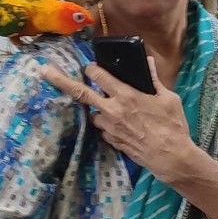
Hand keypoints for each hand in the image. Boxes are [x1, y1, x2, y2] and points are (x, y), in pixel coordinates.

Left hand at [41, 60, 194, 182]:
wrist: (170, 156)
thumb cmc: (173, 126)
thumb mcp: (168, 99)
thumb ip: (154, 80)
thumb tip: (148, 62)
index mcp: (126, 95)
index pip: (98, 75)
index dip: (92, 68)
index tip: (90, 66)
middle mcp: (112, 110)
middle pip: (79, 92)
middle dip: (60, 80)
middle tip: (44, 71)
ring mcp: (109, 127)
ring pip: (94, 113)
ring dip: (98, 109)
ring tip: (113, 109)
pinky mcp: (111, 140)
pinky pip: (103, 129)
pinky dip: (108, 125)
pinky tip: (122, 126)